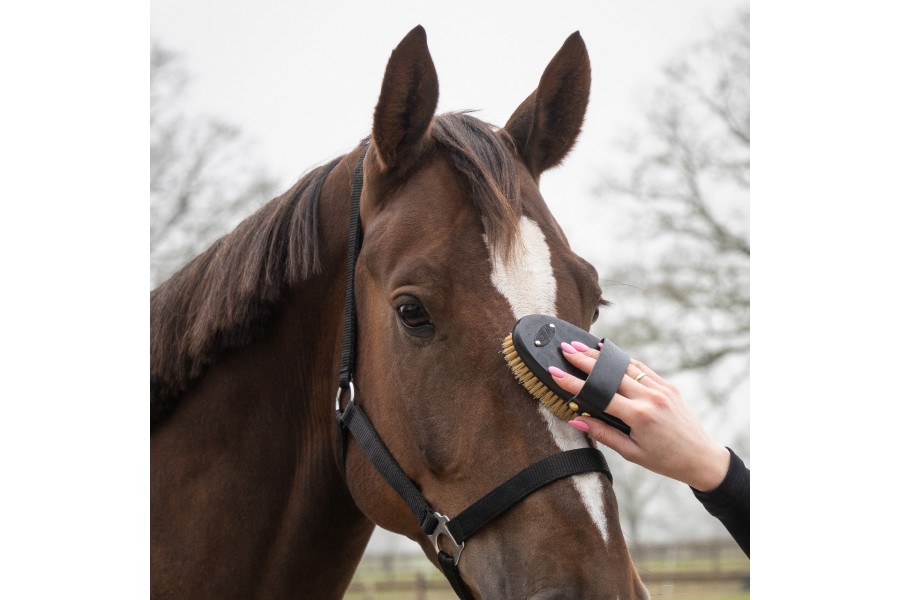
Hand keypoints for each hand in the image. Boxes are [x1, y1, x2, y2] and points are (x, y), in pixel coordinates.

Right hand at [551, 342, 730, 491]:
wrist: (700, 457)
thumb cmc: (665, 460)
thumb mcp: (631, 453)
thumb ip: (603, 433)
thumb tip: (575, 418)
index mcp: (640, 416)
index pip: (600, 395)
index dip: (575, 383)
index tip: (555, 372)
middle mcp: (650, 397)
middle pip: (610, 373)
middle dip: (585, 359)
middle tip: (565, 348)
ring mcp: (661, 388)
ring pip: (625, 366)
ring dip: (601, 355)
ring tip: (581, 346)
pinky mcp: (668, 385)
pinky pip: (641, 368)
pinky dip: (623, 360)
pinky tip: (607, 352)